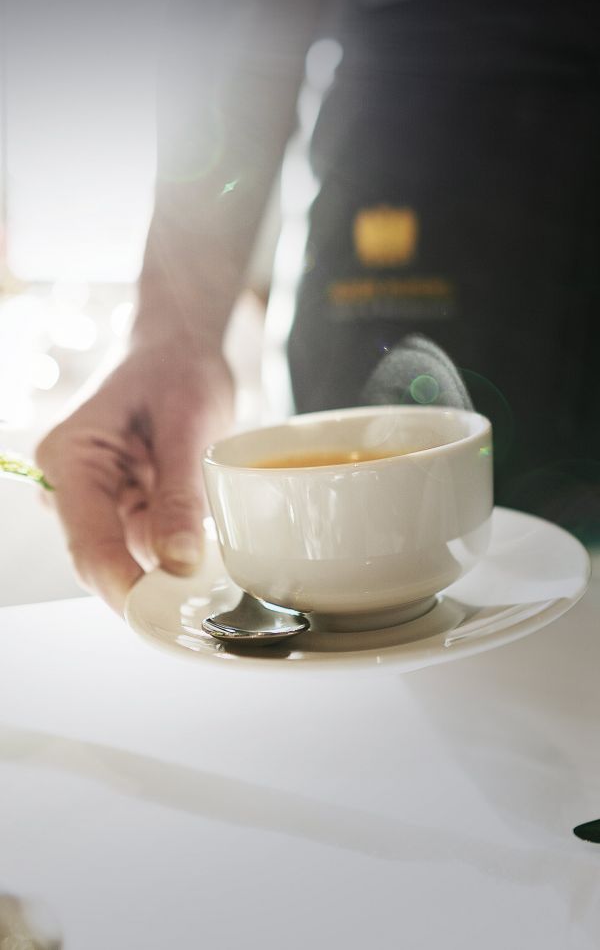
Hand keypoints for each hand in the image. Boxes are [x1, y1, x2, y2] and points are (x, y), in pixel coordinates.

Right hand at [36, 337, 233, 614]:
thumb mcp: (187, 423)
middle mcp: (68, 486)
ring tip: (216, 571)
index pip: (89, 544)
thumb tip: (177, 562)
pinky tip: (208, 552)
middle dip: (151, 588)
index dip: (127, 588)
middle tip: (208, 608)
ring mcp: (92, 501)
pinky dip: (175, 554)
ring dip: (168, 571)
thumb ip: (178, 493)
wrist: (179, 346)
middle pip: (103, 561)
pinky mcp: (118, 508)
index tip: (170, 616)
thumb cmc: (178, 368)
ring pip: (127, 559)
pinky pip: (145, 546)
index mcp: (70, 458)